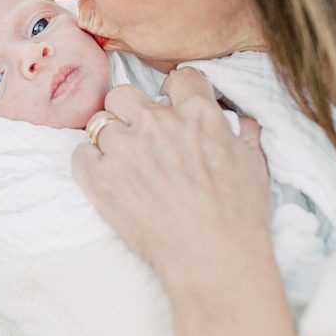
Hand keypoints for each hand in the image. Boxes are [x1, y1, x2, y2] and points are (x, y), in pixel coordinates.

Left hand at [73, 68, 269, 295]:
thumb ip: (243, 133)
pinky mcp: (99, 178)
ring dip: (111, 140)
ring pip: (99, 123)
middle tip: (141, 135)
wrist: (212, 259)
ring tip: (125, 164)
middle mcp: (157, 123)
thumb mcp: (255, 165)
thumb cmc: (239, 217)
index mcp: (198, 114)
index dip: (177, 92)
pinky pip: (80, 154)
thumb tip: (237, 120)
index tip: (175, 107)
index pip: (180, 77)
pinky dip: (90, 164)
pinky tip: (108, 179)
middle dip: (131, 111)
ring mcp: (124, 148)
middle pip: (124, 93)